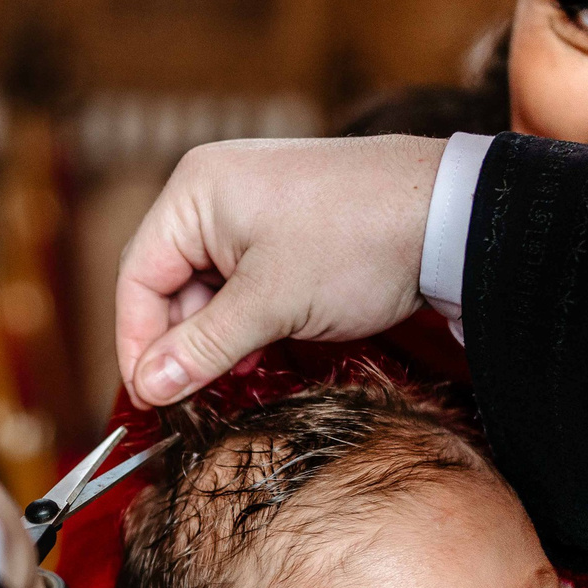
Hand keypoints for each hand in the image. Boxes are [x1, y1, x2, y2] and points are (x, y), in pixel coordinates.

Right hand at [113, 135, 446, 406]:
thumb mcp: (271, 306)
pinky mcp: (283, 225)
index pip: (137, 276)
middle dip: (179, 342)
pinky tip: (260, 349)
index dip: (136, 343)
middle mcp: (213, 190)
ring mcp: (249, 205)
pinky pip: (240, 280)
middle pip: (166, 281)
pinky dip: (243, 319)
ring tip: (236, 372)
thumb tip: (149, 386)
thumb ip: (203, 348)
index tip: (148, 397)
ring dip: (213, 336)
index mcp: (195, 191)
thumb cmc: (358, 243)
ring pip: (205, 286)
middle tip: (191, 395)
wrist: (451, 215)